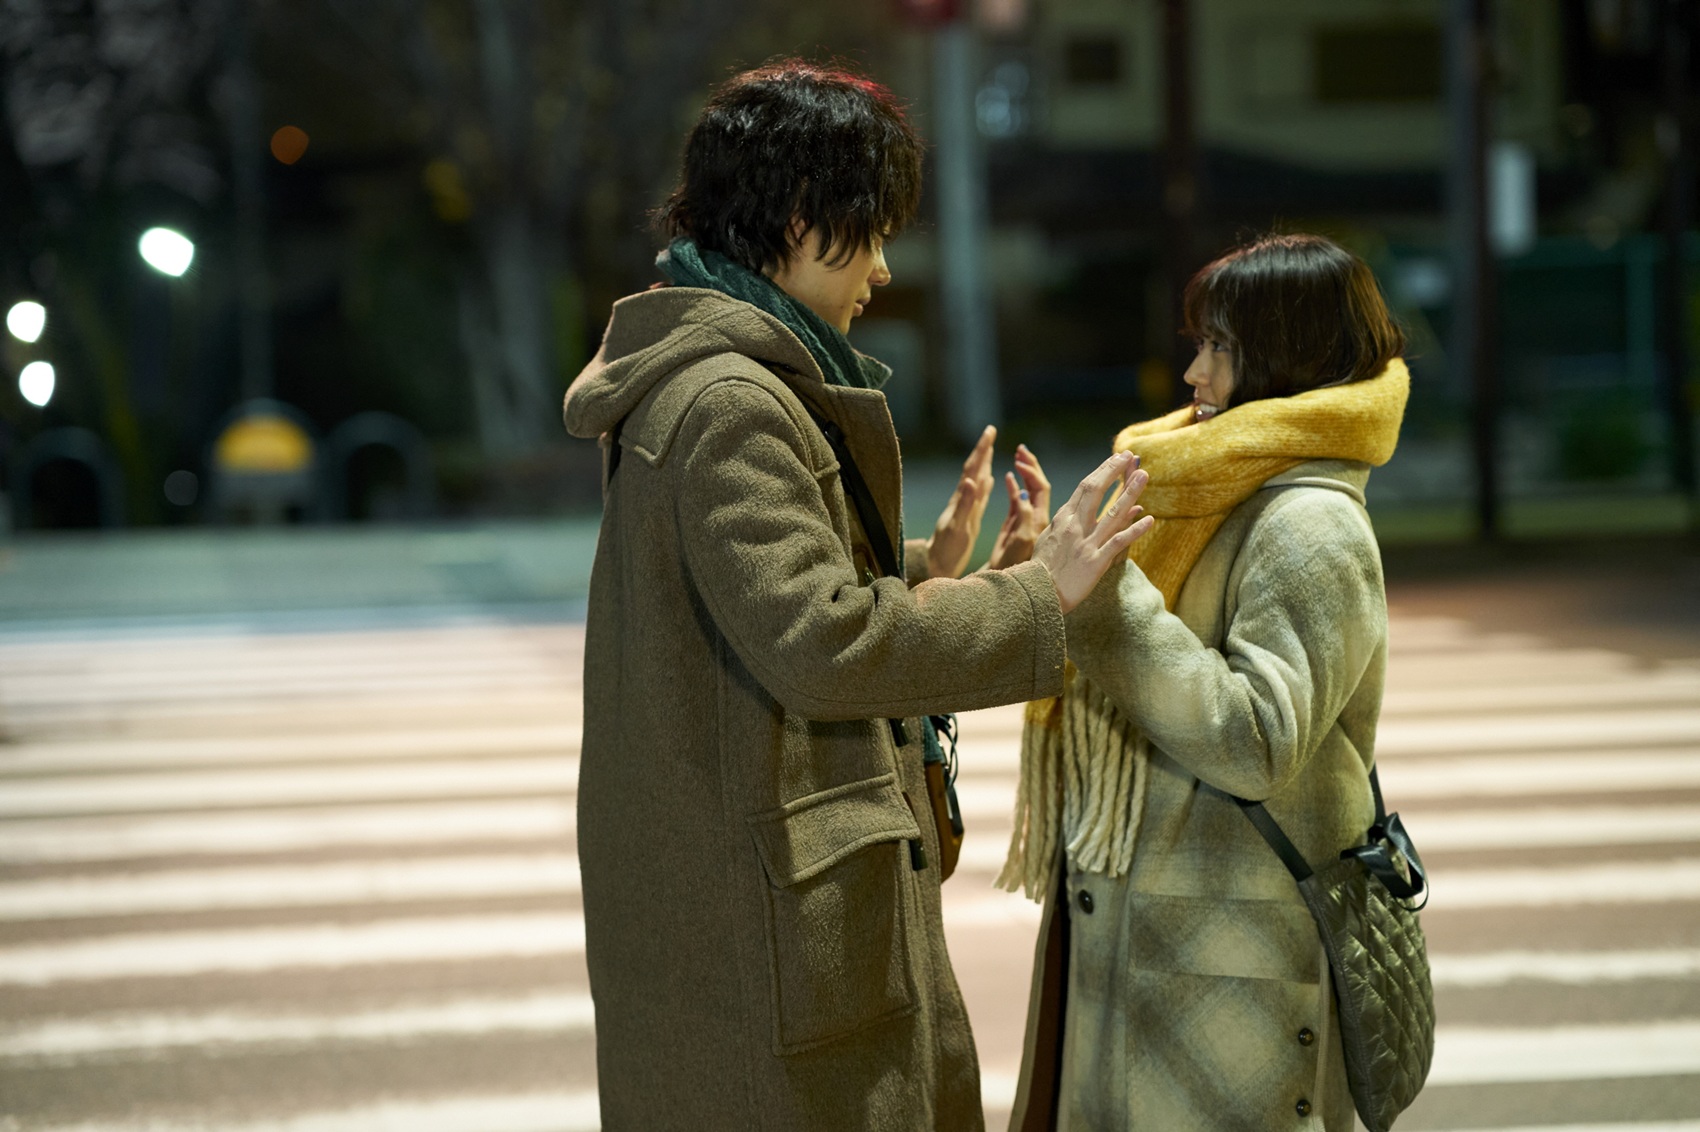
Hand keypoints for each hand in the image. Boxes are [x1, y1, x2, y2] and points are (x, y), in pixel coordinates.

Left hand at [925, 425, 996, 578]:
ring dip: (984, 464)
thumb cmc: (946, 550)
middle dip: (982, 450)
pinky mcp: (968, 518)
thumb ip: (964, 504)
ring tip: (990, 450)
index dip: (981, 450)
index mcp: (960, 500)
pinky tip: (989, 480)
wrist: (936, 565)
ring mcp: (965, 508)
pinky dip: (985, 486)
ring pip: (977, 481)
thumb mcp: (957, 527)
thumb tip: (970, 480)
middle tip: (990, 431)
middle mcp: (962, 500)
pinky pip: (979, 497)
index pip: (972, 469)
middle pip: (974, 469)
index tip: (989, 431)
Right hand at [987, 443, 1051, 569]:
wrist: (1008, 588)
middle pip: (1038, 486)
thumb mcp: (1019, 542)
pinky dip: (1013, 488)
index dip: (1032, 471)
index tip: (1022, 458)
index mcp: (1039, 520)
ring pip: (1029, 492)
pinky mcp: (1017, 529)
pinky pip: (1018, 503)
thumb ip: (1023, 518)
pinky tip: (1007, 478)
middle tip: (1022, 449)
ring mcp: (1027, 523)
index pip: (1040, 487)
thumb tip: (1023, 495)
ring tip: (1018, 456)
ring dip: (1024, 473)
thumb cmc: (1014, 569)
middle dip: (1031, 466)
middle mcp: (1036, 519)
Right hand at [1032, 453, 1153, 613]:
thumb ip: (1064, 522)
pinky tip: (1148, 518)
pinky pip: (1118, 543)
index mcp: (1063, 519)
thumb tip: (1077, 507)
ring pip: (1112, 513)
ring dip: (1129, 492)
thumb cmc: (1040, 568)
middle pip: (1096, 491)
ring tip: (1143, 475)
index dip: (1103, 470)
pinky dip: (1134, 529)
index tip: (1117, 458)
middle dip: (1114, 471)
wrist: (1036, 594)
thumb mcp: (1048, 538)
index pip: (1085, 487)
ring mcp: (1086, 544)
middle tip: (1130, 456)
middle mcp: (1075, 527)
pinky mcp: (1095, 563)